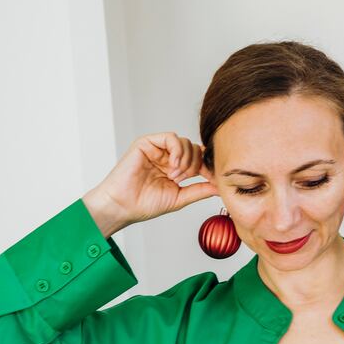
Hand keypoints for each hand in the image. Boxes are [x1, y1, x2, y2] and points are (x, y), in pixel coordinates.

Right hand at [84, 132, 217, 229]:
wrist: (122, 206)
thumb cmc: (144, 204)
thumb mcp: (180, 197)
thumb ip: (199, 190)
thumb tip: (220, 187)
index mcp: (175, 168)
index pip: (198, 158)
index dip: (207, 166)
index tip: (212, 179)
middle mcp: (167, 156)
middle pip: (195, 149)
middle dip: (195, 165)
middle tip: (183, 180)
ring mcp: (157, 149)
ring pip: (185, 142)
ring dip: (185, 160)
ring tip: (174, 176)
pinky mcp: (147, 143)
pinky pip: (171, 137)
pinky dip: (177, 151)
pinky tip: (172, 165)